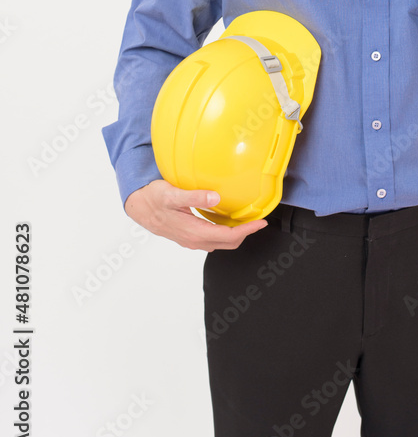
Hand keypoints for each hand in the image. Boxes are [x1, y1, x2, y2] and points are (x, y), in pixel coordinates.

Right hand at [124, 179, 268, 250]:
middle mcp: (194, 239)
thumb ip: (194, 196)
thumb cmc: (153, 198)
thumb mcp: (172, 193)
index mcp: (193, 231)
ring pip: (220, 243)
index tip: (260, 222)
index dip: (247, 230)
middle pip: (227, 243)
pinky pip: (211, 239)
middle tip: (257, 220)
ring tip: (246, 220)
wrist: (138, 206)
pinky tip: (226, 220)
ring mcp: (191, 240)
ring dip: (235, 234)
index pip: (228, 236)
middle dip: (245, 233)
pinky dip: (224, 233)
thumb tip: (215, 198)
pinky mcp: (188, 236)